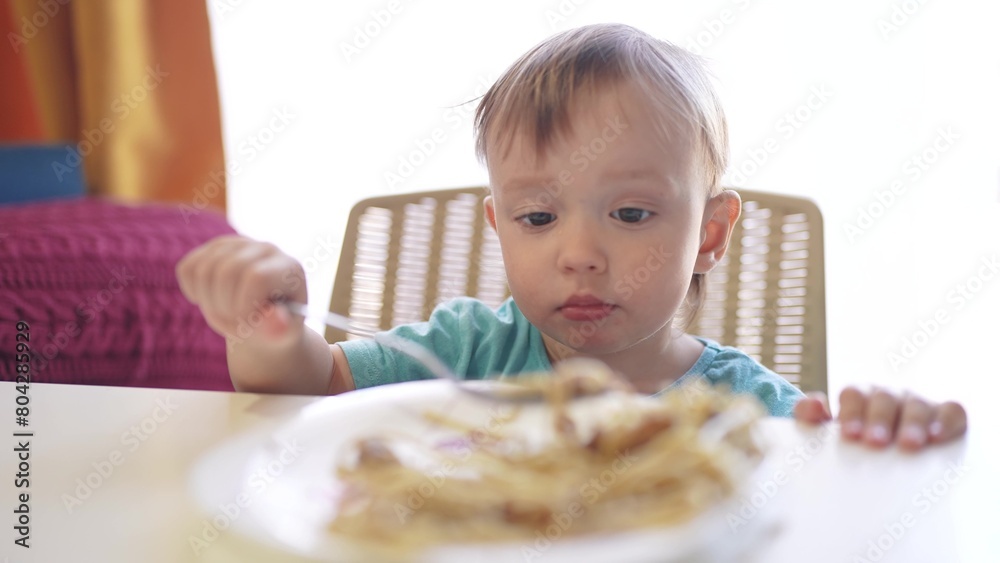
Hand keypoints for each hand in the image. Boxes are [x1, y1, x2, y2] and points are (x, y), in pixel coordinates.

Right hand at [175, 235, 307, 345]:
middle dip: (224, 307)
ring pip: (203, 270)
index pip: (256, 277)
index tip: (248, 324)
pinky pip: (187, 268)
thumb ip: (280, 329)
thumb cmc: (275, 328)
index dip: (244, 306)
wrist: (263, 320)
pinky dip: (193, 291)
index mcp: (288, 268)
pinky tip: (211, 300)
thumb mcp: (282, 335)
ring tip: (226, 314)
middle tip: (235, 323)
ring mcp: (239, 244)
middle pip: (226, 272)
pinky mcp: (214, 248)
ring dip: (208, 303)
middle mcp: (266, 249)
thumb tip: (276, 320)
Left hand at [793, 387, 966, 450]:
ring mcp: (916, 403)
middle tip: (875, 442)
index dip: (851, 413)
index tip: (849, 435)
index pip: (853, 395)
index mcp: (858, 396)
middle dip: (880, 420)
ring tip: (909, 444)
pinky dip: (947, 420)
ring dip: (912, 423)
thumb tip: (814, 406)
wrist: (874, 449)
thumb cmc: (852, 441)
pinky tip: (938, 437)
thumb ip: (810, 417)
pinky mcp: (944, 415)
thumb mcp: (826, 433)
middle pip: (884, 398)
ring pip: (917, 404)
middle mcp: (888, 395)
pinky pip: (952, 411)